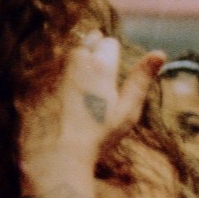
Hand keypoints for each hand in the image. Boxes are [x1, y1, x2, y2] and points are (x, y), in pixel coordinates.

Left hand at [20, 33, 161, 185]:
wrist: (57, 155)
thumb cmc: (98, 136)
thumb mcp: (127, 111)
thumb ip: (141, 79)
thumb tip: (161, 52)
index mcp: (101, 65)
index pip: (109, 43)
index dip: (113, 56)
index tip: (113, 73)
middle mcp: (76, 61)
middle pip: (87, 42)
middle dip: (93, 52)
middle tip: (97, 79)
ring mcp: (54, 70)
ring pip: (69, 54)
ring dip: (76, 63)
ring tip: (82, 86)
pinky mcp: (38, 82)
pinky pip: (52, 70)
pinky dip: (58, 78)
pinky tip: (63, 98)